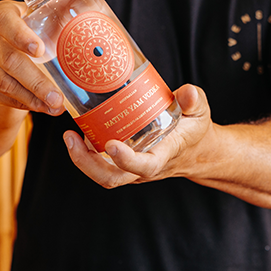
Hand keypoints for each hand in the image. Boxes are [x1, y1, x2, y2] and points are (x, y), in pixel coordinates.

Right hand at [0, 0, 112, 115]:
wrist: (11, 49)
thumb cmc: (38, 25)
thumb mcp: (53, 10)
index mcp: (4, 14)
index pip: (5, 22)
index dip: (20, 36)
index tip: (41, 50)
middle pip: (9, 61)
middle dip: (35, 81)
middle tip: (58, 97)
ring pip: (4, 83)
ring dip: (31, 97)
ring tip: (56, 107)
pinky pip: (2, 96)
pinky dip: (24, 104)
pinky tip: (44, 108)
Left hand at [62, 84, 212, 187]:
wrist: (197, 150)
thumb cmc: (196, 129)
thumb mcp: (200, 112)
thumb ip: (193, 101)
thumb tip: (186, 92)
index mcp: (163, 156)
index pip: (144, 165)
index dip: (126, 159)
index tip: (111, 145)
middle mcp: (144, 168)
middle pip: (112, 178)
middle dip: (87, 163)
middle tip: (71, 139)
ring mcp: (132, 168)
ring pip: (103, 174)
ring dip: (82, 159)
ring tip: (69, 136)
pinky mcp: (124, 163)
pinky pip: (102, 164)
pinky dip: (87, 153)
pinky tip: (80, 132)